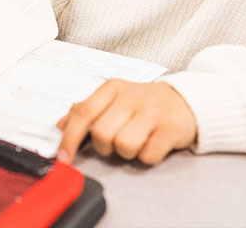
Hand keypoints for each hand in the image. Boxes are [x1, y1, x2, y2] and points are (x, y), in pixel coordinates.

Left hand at [56, 80, 195, 165]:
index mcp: (112, 88)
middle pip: (102, 134)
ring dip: (126, 153)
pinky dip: (146, 156)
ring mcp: (152, 112)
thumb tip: (60, 125)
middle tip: (114, 143)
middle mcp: (130, 97)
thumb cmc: (144, 103)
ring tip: (135, 141)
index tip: (63, 158)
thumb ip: (86, 110)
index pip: (83, 113)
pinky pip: (147, 155)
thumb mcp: (113, 98)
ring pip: (124, 145)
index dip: (69, 138)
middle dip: (104, 147)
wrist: (185, 100)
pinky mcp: (170, 129)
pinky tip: (151, 144)